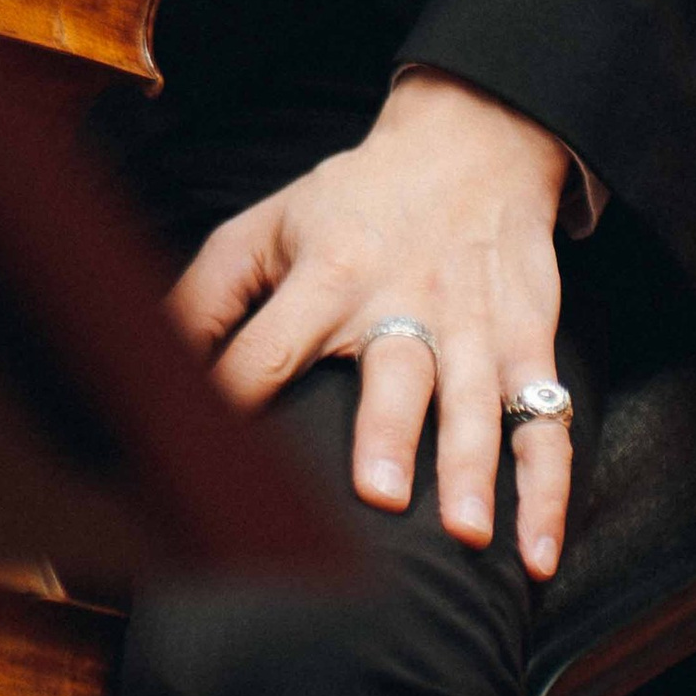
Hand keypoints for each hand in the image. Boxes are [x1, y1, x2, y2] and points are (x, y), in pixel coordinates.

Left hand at [170, 72, 575, 577]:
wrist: (473, 145)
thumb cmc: (353, 201)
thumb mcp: (268, 225)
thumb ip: (207, 295)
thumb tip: (147, 361)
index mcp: (328, 272)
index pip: (271, 345)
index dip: (234, 397)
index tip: (208, 463)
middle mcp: (404, 300)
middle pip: (396, 372)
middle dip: (388, 432)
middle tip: (380, 494)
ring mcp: (473, 325)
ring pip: (478, 402)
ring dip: (475, 468)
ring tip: (470, 534)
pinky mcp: (528, 340)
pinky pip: (546, 421)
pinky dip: (548, 489)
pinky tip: (538, 550)